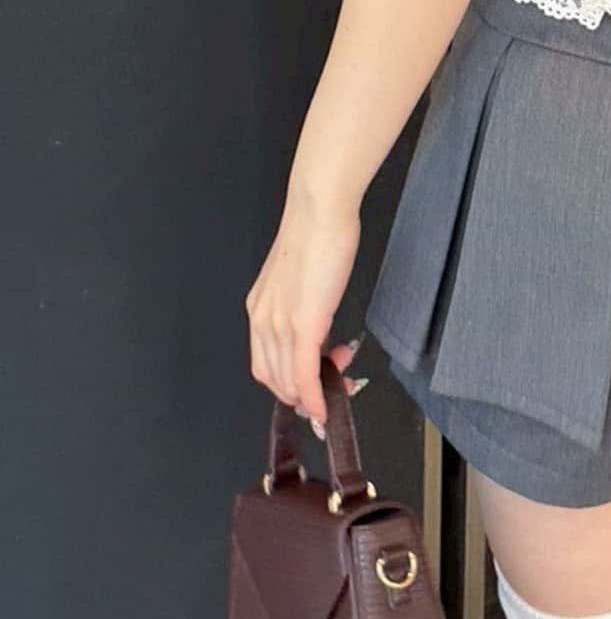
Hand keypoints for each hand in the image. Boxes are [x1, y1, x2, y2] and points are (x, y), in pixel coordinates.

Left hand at [246, 195, 362, 434]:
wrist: (320, 212)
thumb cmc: (317, 234)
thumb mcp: (303, 277)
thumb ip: (303, 304)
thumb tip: (318, 326)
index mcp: (260, 309)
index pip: (265, 363)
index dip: (289, 383)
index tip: (314, 385)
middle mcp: (262, 321)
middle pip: (274, 378)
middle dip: (304, 395)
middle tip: (335, 387)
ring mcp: (279, 324)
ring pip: (289, 380)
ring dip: (313, 396)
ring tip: (342, 384)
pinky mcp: (302, 324)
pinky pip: (304, 373)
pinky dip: (314, 396)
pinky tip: (327, 406)